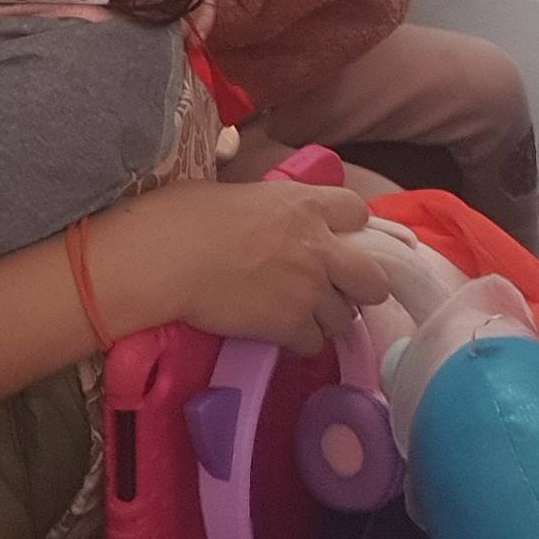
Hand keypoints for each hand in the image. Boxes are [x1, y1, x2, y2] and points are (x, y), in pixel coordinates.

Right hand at [93, 177, 389, 356]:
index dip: (351, 230)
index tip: (334, 240)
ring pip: (343, 319)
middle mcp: (319, 246)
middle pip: (373, 280)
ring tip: (290, 313)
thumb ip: (276, 211)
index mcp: (305, 203)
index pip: (360, 213)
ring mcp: (309, 289)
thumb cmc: (184, 214)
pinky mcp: (291, 325)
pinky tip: (272, 330)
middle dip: (359, 288)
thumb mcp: (242, 194)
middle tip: (332, 290)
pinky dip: (296, 342)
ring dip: (322, 318)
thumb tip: (274, 223)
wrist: (164, 258)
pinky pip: (312, 344)